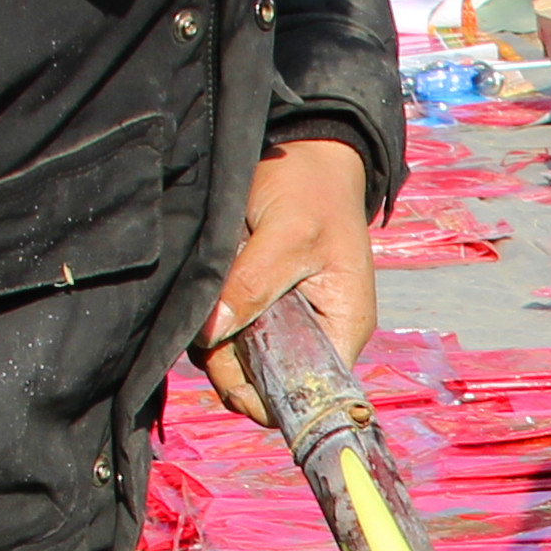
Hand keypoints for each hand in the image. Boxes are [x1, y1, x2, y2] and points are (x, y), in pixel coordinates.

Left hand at [201, 136, 374, 426]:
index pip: (307, 392)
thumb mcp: (286, 233)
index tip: (228, 372)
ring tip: (213, 296)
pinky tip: (211, 293)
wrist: (307, 154)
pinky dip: (211, 322)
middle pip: (267, 383)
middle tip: (208, 324)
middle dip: (230, 365)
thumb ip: (252, 283)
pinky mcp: (263, 309)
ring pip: (243, 361)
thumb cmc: (312, 189)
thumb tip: (214, 332)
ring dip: (216, 342)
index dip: (266, 396)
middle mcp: (317, 336)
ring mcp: (288, 325)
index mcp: (342, 330)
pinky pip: (231, 335)